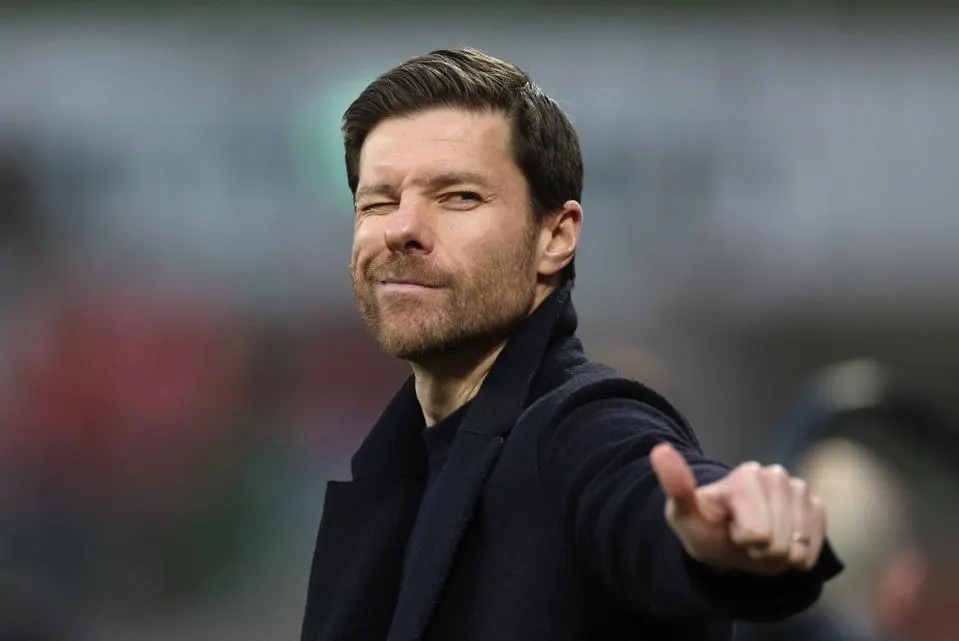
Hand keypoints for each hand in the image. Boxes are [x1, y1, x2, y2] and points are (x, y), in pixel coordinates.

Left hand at [650, 443, 825, 575]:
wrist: (731, 544)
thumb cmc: (707, 530)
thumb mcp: (684, 516)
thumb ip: (676, 486)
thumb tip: (660, 450)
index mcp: (746, 475)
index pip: (758, 532)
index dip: (745, 542)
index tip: (732, 532)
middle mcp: (775, 475)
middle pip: (779, 541)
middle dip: (762, 550)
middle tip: (746, 541)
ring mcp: (798, 489)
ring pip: (798, 544)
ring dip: (780, 553)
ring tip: (761, 542)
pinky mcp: (815, 506)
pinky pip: (815, 543)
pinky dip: (800, 554)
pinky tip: (783, 544)